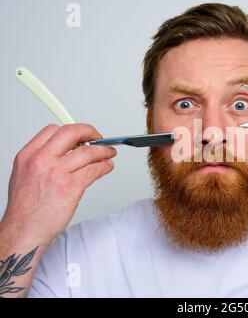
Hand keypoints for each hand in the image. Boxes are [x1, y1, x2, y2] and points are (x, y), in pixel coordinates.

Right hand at [0, 123, 116, 247]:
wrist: (24, 232)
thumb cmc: (26, 209)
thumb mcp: (25, 175)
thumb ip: (43, 160)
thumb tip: (66, 152)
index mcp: (28, 156)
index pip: (53, 130)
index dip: (72, 130)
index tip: (82, 134)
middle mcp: (41, 161)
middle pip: (71, 133)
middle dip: (90, 132)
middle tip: (99, 137)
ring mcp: (56, 173)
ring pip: (88, 152)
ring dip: (103, 151)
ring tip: (109, 153)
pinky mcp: (71, 187)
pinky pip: (94, 170)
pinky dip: (104, 166)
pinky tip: (107, 167)